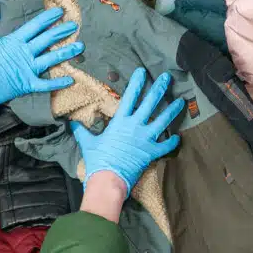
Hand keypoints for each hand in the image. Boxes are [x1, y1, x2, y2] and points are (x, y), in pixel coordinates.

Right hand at [0, 2, 82, 115]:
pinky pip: (46, 84)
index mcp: (13, 41)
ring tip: (80, 46)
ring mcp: (27, 69)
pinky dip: (58, 83)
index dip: (48, 18)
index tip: (60, 12)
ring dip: (66, 52)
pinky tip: (71, 79)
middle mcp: (24, 53)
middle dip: (62, 32)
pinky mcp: (26, 84)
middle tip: (75, 25)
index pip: (35, 26)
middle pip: (47, 40)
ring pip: (51, 59)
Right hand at [71, 67, 185, 196]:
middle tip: (167, 77)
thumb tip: (72, 123)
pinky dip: (172, 142)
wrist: (108, 181)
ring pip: (163, 121)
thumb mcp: (88, 144)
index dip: (137, 83)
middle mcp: (135, 127)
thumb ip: (82, 132)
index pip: (130, 97)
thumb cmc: (97, 161)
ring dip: (172, 110)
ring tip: (181, 101)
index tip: (143, 71)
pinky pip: (165, 146)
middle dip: (159, 88)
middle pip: (150, 103)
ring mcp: (145, 139)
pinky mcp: (151, 153)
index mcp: (120, 122)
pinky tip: (177, 137)